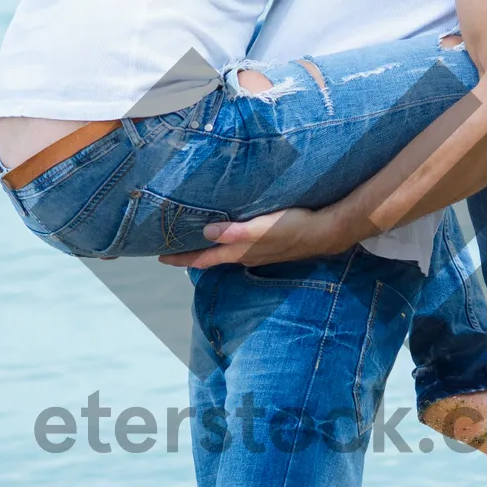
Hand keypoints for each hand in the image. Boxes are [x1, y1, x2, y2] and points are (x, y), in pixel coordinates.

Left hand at [159, 207, 352, 270]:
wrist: (325, 232)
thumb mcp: (262, 228)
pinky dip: (226, 242)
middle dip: (191, 254)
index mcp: (239, 253)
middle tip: (171, 247)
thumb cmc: (293, 227)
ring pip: (225, 253)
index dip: (181, 258)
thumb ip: (234, 232)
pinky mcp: (268, 244)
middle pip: (211, 258)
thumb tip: (206, 232)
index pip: (203, 258)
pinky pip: (239, 246)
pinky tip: (227, 233)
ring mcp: (257, 252)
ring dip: (208, 248)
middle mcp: (245, 256)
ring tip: (194, 240)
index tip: (161, 258)